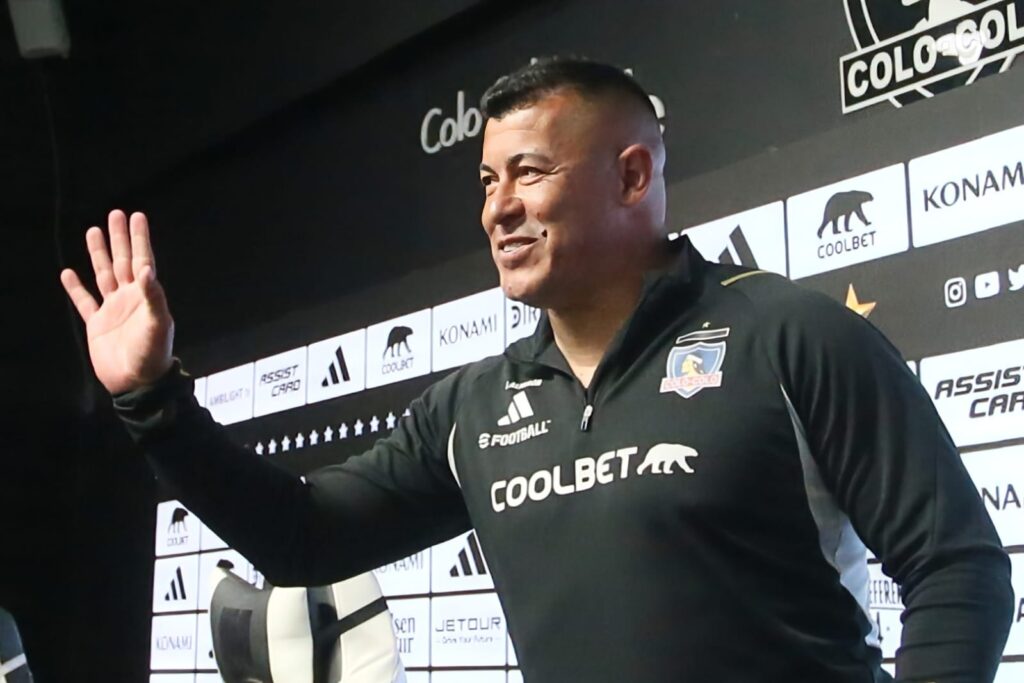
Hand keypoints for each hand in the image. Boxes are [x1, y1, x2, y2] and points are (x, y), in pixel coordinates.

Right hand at [60, 210, 174, 393]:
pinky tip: (68, 272)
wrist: (137, 383)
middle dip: (118, 238)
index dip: (139, 239)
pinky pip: (84, 302)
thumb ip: (153, 296)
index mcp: (146, 296)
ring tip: (93, 231)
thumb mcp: (156, 324)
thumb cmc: (152, 354)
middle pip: (122, 261)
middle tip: (115, 214)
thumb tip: (146, 268)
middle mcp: (130, 299)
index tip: (137, 217)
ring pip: (103, 275)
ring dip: (98, 254)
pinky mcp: (97, 325)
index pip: (142, 260)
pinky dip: (76, 288)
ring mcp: (112, 310)